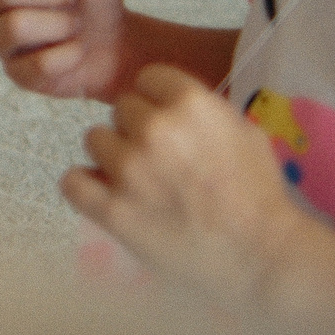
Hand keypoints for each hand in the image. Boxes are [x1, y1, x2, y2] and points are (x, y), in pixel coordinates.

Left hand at [59, 64, 311, 305]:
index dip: (158, 101)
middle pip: (121, 109)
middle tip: (161, 160)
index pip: (148, 79)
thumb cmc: (259, 196)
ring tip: (139, 180)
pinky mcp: (113, 210)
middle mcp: (154, 129)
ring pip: (94, 140)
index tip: (169, 122)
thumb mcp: (243, 132)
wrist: (262, 256)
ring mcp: (129, 170)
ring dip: (112, 156)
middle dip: (138, 130)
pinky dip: (84, 186)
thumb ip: (202, 109)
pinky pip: (72, 182)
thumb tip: (171, 101)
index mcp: (190, 104)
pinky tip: (103, 194)